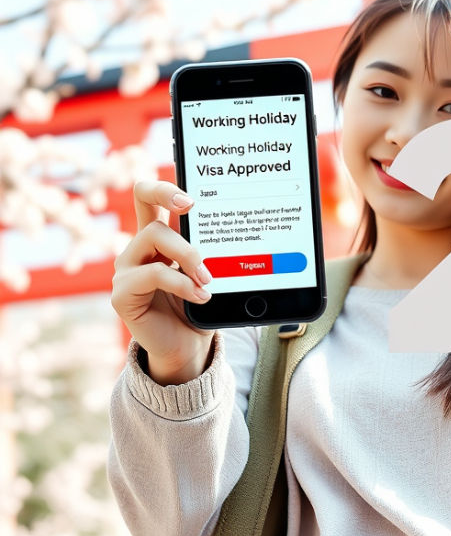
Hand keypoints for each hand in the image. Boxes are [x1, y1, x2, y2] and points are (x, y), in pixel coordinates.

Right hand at [111, 181, 213, 384]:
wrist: (188, 348)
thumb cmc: (201, 309)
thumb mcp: (212, 275)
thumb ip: (214, 255)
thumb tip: (243, 236)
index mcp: (159, 238)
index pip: (152, 198)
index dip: (166, 187)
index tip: (192, 197)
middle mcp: (139, 248)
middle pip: (144, 200)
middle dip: (167, 194)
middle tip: (192, 206)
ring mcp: (127, 268)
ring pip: (154, 236)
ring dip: (188, 254)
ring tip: (208, 277)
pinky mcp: (122, 293)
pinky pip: (153, 274)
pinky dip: (182, 283)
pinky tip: (201, 296)